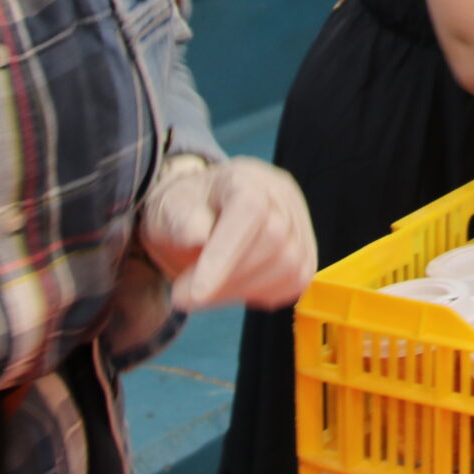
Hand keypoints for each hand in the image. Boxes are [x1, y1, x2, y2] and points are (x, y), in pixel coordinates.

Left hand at [137, 155, 317, 310]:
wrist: (201, 217)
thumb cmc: (185, 212)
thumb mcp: (168, 209)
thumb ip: (180, 220)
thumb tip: (198, 234)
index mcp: (245, 177)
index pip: (250, 211)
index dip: (225, 255)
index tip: (195, 293)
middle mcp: (281, 195)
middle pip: (273, 240)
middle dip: (227, 278)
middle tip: (183, 295)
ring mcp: (299, 224)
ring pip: (289, 266)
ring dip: (241, 290)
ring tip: (206, 291)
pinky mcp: (306, 254)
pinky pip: (295, 283)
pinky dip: (261, 294)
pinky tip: (234, 287)